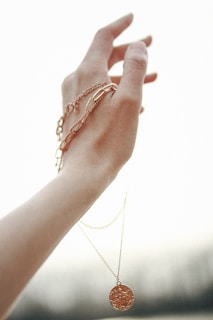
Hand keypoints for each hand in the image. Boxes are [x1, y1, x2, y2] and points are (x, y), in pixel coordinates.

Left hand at [60, 13, 155, 186]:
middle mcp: (75, 81)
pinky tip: (135, 102)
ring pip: (103, 77)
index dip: (120, 26)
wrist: (85, 171)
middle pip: (104, 57)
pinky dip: (116, 92)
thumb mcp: (129, 100)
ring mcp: (73, 98)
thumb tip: (137, 47)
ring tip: (152, 77)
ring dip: (127, 75)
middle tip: (150, 46)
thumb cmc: (109, 139)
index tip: (133, 18)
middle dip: (129, 51)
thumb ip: (135, 69)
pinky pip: (98, 94)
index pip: (103, 38)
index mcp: (87, 73)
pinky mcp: (75, 112)